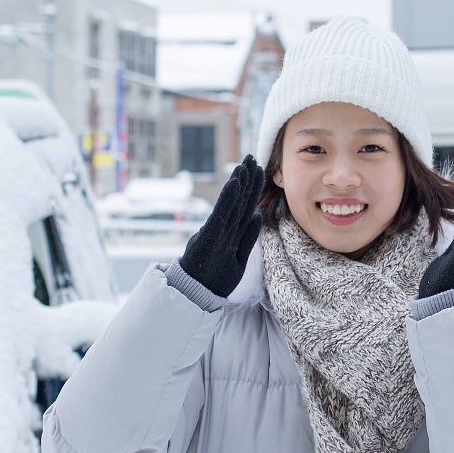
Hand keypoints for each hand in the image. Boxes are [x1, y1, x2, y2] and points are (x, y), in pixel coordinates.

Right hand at [179, 157, 265, 297]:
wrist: (194, 296)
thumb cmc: (214, 279)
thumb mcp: (239, 258)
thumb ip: (248, 236)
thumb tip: (258, 215)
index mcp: (232, 233)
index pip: (245, 205)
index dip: (253, 187)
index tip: (259, 168)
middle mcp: (225, 229)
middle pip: (239, 200)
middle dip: (247, 178)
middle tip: (252, 156)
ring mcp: (216, 233)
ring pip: (231, 204)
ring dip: (239, 183)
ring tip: (245, 164)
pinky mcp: (208, 238)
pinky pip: (221, 215)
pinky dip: (227, 199)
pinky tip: (234, 183)